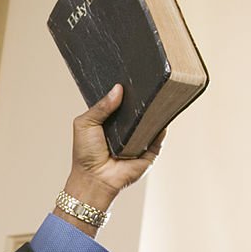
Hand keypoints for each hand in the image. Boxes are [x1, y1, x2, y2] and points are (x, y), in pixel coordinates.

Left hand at [59, 84, 165, 233]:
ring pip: (153, 118)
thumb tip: (118, 88)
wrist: (95, 178)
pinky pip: (160, 133)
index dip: (128, 90)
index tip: (133, 73)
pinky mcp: (152, 149)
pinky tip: (164, 110)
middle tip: (149, 78)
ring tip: (160, 89)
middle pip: (140, 108)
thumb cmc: (85, 153)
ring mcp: (141, 137)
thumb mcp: (85, 124)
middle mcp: (128, 127)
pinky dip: (163, 123)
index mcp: (112, 120)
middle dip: (144, 96)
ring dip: (156, 107)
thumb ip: (100, 107)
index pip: (123, 101)